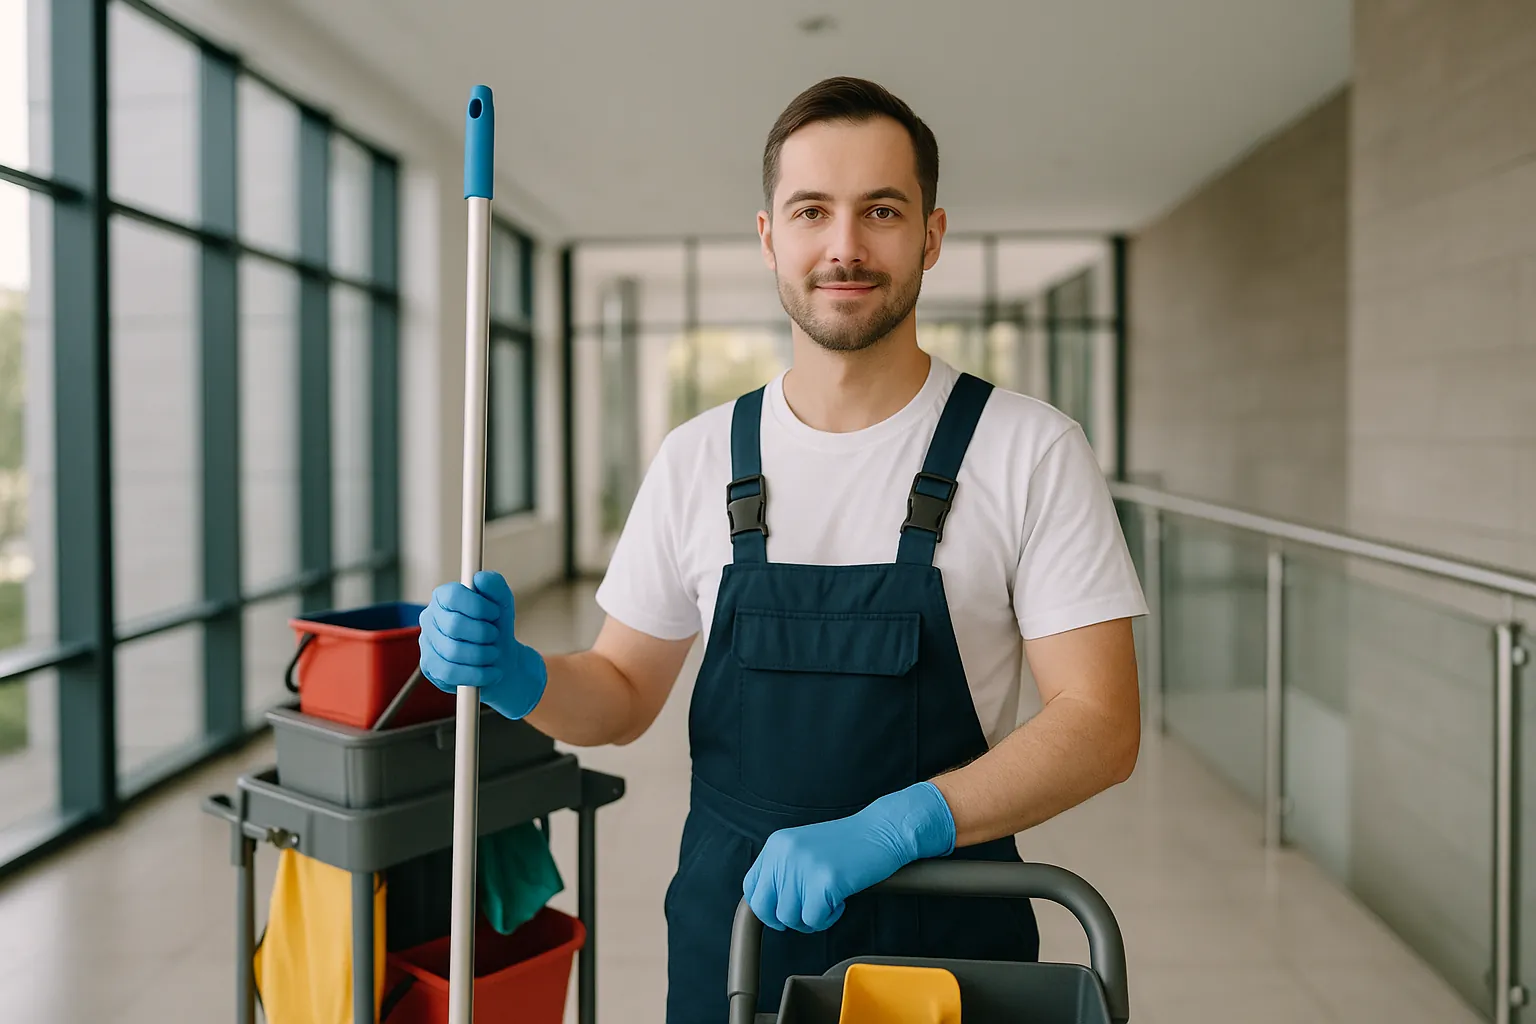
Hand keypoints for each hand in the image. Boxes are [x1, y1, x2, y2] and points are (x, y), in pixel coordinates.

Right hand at [418, 570, 546, 719]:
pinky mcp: (429, 667)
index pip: (453, 595)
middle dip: (483, 634)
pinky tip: (491, 672)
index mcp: (443, 596)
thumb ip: (495, 586)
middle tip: (495, 637)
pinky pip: (450, 673)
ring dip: (482, 655)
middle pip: (454, 626)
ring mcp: (426, 643)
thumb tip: (480, 578)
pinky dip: (477, 674)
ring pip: (452, 652)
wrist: (500, 659)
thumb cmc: (496, 626)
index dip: (477, 606)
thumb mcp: (502, 603)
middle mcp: (429, 617)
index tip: (495, 613)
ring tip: (495, 654)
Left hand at [742, 782, 955, 932]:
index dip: (765, 907)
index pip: (751, 886)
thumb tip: (768, 906)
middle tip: (806, 913)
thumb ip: (783, 870)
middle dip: (784, 919)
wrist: (881, 831)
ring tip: (828, 902)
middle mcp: (785, 854)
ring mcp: (804, 867)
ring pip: (790, 918)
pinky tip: (840, 900)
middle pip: (765, 908)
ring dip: (811, 919)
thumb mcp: (804, 849)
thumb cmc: (848, 844)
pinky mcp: (825, 881)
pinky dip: (828, 918)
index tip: (781, 911)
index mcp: (777, 845)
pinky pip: (814, 920)